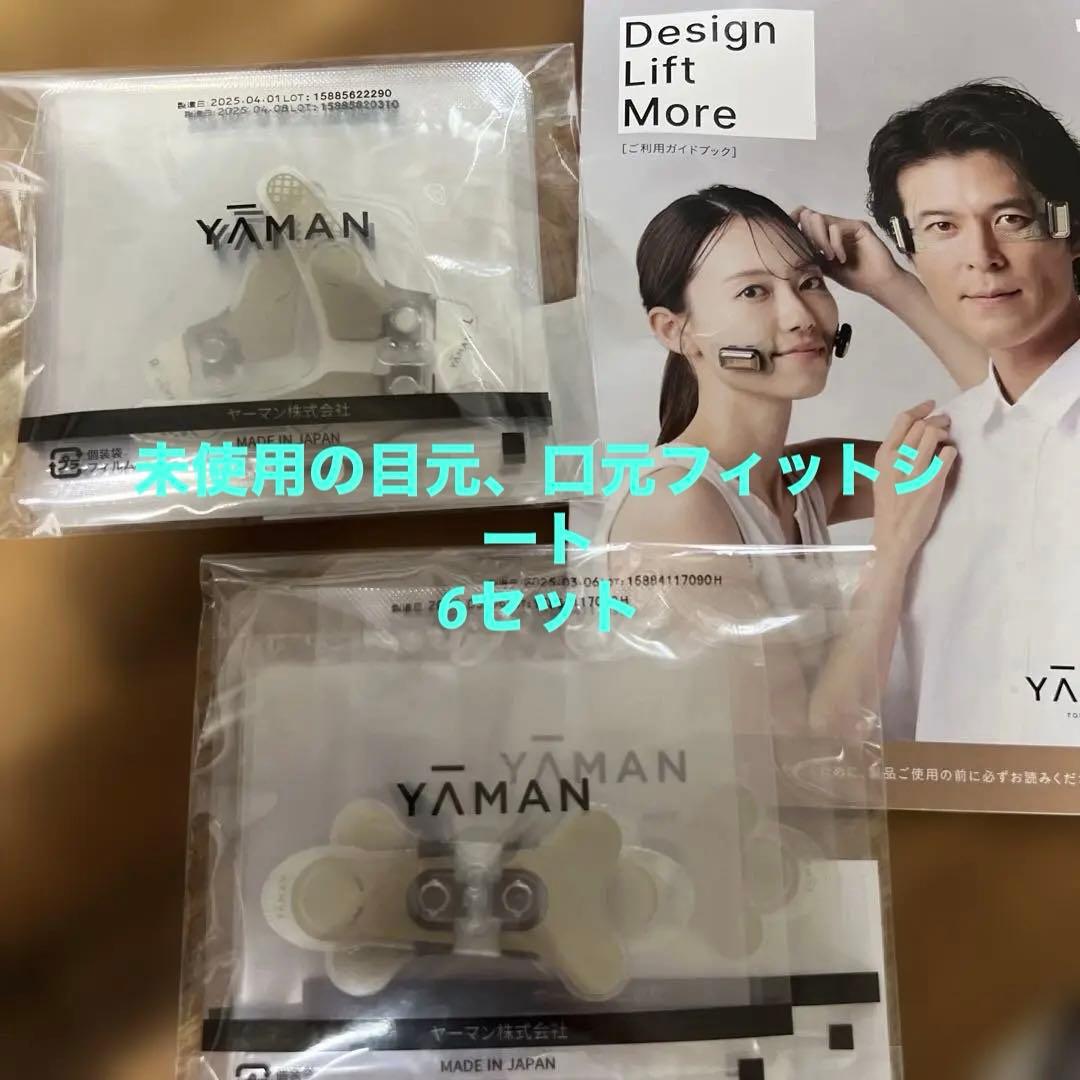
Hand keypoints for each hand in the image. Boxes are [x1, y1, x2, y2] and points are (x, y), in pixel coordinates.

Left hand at [792, 205, 908, 301]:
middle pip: (812, 218)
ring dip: (820, 240)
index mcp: (827, 235)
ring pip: (822, 220)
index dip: (796, 223)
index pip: (807, 222)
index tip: (788, 233)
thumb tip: (791, 251)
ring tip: (829, 257)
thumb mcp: (825, 268)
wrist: (878, 283)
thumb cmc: (854, 277)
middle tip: (816, 253)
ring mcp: (848, 225)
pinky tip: (840, 258)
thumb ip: (812, 256)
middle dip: (808, 235)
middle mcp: (837, 227)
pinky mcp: (859, 226)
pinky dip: (834, 243)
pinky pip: (837, 228)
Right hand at [871, 401, 957, 564]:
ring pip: (935, 435)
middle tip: (946, 425)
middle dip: (938, 421)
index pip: (903, 421)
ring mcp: (916, 470)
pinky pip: (948, 454)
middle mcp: (897, 459)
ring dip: (946, 434)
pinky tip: (949, 458)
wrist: (893, 534)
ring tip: (948, 440)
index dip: (920, 409)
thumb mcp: (882, 476)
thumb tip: (917, 434)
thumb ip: (895, 455)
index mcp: (883, 456)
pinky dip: (952, 452)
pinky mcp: (933, 482)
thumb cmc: (888, 505)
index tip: (932, 405)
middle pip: (922, 425)